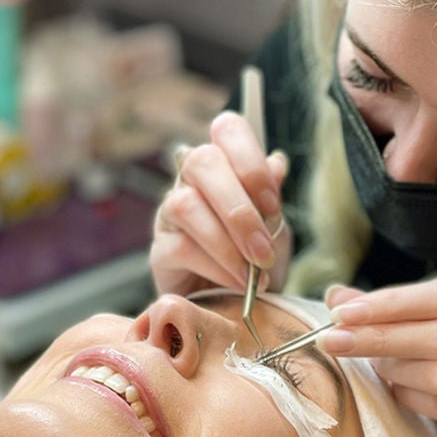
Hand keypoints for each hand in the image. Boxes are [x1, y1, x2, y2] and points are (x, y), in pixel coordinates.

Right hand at [150, 111, 290, 296]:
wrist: (240, 307)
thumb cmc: (257, 260)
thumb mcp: (276, 229)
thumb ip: (271, 199)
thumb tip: (277, 163)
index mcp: (226, 164)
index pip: (227, 129)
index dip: (251, 161)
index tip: (274, 206)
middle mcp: (192, 179)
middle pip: (203, 162)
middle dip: (239, 209)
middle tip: (264, 250)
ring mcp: (170, 212)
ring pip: (187, 205)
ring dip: (227, 243)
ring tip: (253, 273)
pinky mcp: (160, 249)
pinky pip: (181, 247)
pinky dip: (217, 266)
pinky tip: (237, 283)